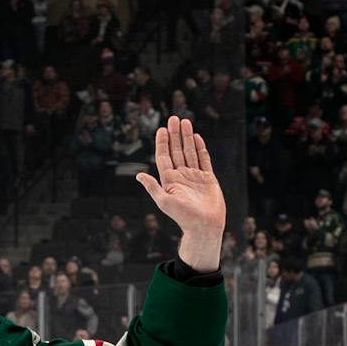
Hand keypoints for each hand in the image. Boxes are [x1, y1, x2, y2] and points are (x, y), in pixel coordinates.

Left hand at [136, 118, 224, 270]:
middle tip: (174, 118)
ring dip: (187, 137)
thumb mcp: (164, 202)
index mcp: (170, 180)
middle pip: (177, 151)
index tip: (161, 129)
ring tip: (185, 122)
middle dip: (175, 135)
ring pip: (190, 152)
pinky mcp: (208, 179)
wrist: (205, 227)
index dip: (162, 143)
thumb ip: (153, 187)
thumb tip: (138, 175)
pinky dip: (200, 148)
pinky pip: (204, 160)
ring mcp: (195, 177)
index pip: (164, 157)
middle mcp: (182, 176)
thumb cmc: (184, 217)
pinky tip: (197, 137)